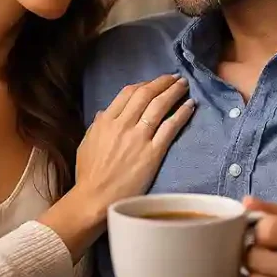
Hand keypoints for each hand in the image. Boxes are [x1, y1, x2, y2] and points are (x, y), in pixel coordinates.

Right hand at [74, 74, 194, 211]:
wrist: (95, 199)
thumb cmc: (89, 175)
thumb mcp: (86, 144)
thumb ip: (96, 126)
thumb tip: (103, 113)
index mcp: (106, 121)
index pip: (128, 93)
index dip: (143, 84)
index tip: (153, 83)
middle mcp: (123, 125)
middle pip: (146, 94)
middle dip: (162, 82)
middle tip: (174, 77)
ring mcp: (139, 138)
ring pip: (159, 106)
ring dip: (173, 92)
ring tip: (183, 85)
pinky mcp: (153, 153)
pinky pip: (170, 127)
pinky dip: (181, 113)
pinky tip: (190, 105)